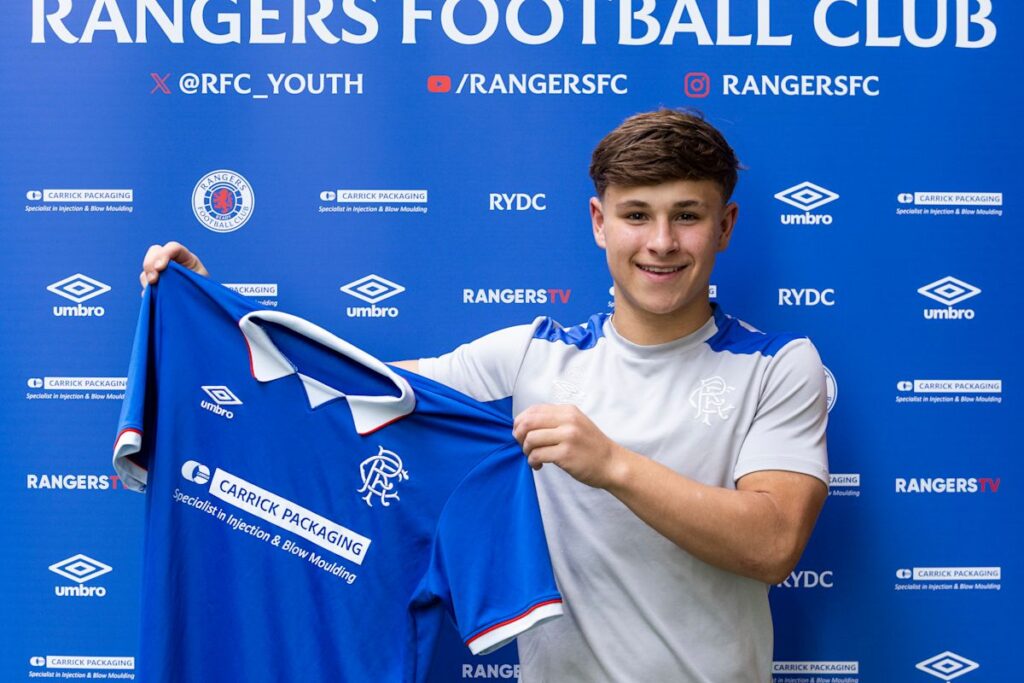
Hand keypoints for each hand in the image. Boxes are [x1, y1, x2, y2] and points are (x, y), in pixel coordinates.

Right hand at [140, 242, 207, 294]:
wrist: (204, 303)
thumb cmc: (205, 291)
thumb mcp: (201, 283)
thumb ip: (187, 279)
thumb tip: (169, 282)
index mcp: (187, 258)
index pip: (173, 248)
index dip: (164, 254)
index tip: (160, 268)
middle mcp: (173, 261)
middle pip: (155, 251)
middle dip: (150, 263)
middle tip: (152, 280)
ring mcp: (163, 271)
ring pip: (148, 266)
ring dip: (147, 276)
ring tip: (153, 288)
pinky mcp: (157, 282)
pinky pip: (145, 281)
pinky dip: (146, 286)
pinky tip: (151, 294)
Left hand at [512, 404, 630, 489]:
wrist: (612, 464)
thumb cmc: (590, 447)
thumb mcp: (576, 424)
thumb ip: (554, 420)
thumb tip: (523, 424)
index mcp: (568, 410)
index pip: (533, 410)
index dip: (520, 422)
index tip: (521, 434)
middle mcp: (568, 420)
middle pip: (528, 422)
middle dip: (519, 435)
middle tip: (522, 446)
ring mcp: (568, 437)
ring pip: (530, 439)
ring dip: (525, 450)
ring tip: (533, 457)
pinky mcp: (566, 454)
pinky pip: (537, 455)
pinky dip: (532, 461)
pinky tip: (539, 465)